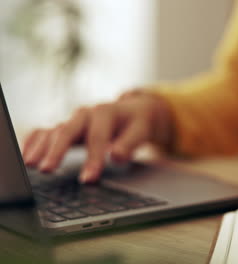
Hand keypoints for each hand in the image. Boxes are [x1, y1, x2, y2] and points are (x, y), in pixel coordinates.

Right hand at [22, 90, 171, 182]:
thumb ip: (130, 144)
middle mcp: (86, 114)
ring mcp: (73, 120)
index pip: (97, 137)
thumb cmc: (137, 122)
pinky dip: (34, 142)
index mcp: (106, 112)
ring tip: (30, 165)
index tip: (88, 179)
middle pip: (68, 130)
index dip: (93, 158)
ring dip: (41, 147)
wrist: (134, 111)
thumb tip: (117, 157)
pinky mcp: (65, 127)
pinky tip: (27, 156)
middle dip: (57, 151)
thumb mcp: (141, 130)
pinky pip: (45, 132)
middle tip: (47, 170)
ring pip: (53, 132)